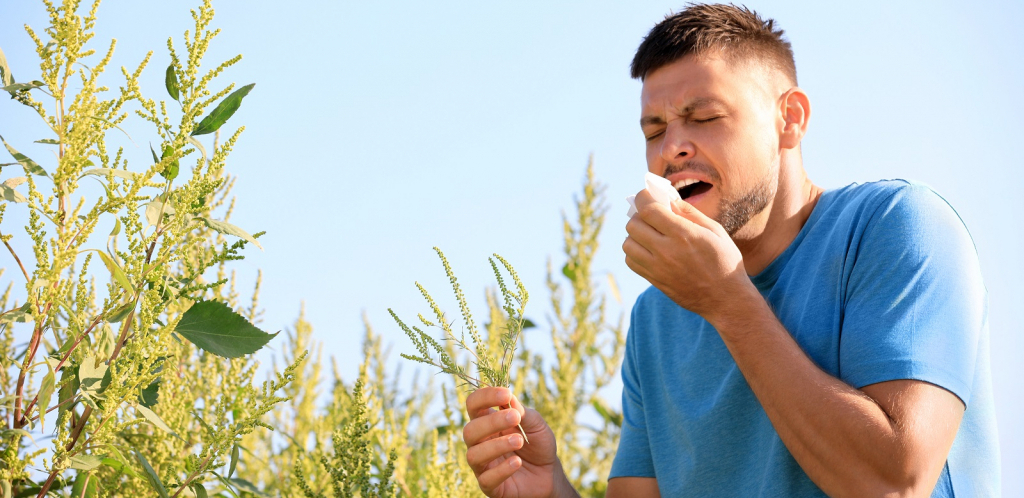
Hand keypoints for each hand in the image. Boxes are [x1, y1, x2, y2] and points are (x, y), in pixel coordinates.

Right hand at [463, 387, 571, 497]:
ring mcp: (482, 464)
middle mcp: (479, 442)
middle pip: (469, 430)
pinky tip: (517, 462)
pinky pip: (486, 479)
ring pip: (474, 454)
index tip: (505, 394)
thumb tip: (509, 397)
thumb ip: (522, 412)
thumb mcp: (536, 425)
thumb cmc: (538, 445)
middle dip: (492, 422)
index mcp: (487, 422)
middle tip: (515, 418)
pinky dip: (502, 469)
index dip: (485, 397)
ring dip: (496, 446)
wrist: (549, 474)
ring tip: (519, 441)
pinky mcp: (489, 485)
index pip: (473, 405)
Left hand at [622, 189, 751, 320]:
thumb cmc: (724, 260)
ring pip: (628, 244)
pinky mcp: (654, 281)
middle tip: (650, 215)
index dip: (643, 198)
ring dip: (635, 235)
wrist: (726, 298)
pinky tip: (648, 249)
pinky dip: (634, 252)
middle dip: (639, 215)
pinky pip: (631, 261)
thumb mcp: (714, 230)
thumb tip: (668, 199)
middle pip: (633, 225)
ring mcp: (658, 268)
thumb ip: (689, 213)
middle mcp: (667, 251)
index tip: (646, 196)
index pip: (648, 210)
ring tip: (649, 233)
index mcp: (684, 234)